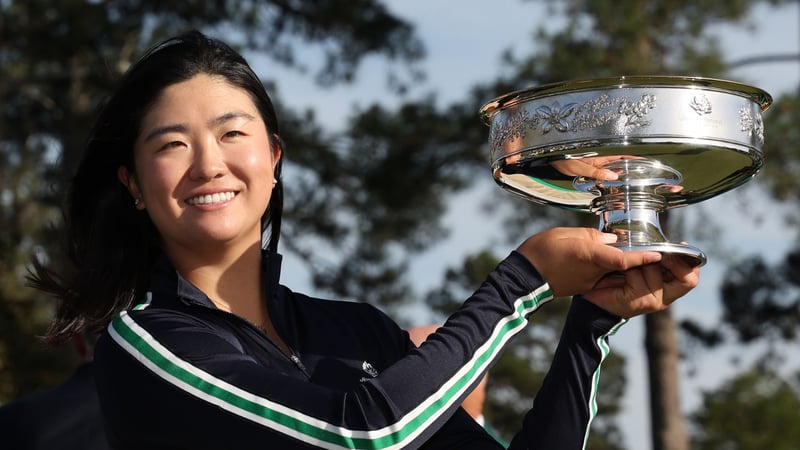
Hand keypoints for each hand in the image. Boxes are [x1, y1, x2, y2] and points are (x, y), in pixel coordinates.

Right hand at [516, 228, 661, 296]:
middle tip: (657, 250)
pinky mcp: (584, 286)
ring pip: (615, 273)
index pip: (622, 259)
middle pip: (624, 268)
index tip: (659, 253)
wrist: (524, 276)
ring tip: (640, 253)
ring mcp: (589, 282)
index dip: (642, 257)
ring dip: (628, 266)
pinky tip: (615, 259)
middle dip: (641, 261)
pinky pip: (604, 276)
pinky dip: (613, 269)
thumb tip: (611, 240)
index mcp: (588, 257)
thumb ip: (591, 236)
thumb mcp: (565, 234)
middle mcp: (593, 273)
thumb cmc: (540, 251)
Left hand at [582, 252, 700, 317]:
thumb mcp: (639, 262)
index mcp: (668, 286)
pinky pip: (637, 276)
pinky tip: (619, 273)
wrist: (593, 296)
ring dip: (640, 262)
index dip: (689, 259)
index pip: (692, 276)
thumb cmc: (615, 277)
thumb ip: (654, 254)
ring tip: (625, 267)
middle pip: (688, 280)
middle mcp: (665, 296)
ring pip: (656, 270)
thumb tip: (671, 242)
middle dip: (672, 261)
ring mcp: (654, 301)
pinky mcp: (638, 302)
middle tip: (657, 253)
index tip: (681, 245)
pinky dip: (628, 270)